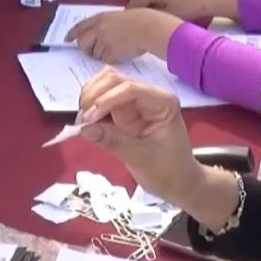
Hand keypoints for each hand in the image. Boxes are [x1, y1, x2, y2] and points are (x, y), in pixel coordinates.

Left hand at [67, 8, 180, 63]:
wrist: (148, 28)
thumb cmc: (139, 21)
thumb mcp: (117, 16)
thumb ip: (104, 24)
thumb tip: (96, 35)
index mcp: (100, 18)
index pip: (80, 27)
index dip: (72, 34)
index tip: (67, 39)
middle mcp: (99, 29)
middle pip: (82, 43)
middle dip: (86, 48)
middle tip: (93, 51)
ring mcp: (104, 42)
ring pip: (94, 54)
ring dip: (101, 54)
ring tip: (115, 49)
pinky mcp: (110, 53)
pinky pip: (105, 60)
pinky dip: (110, 59)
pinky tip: (120, 54)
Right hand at [77, 68, 203, 203]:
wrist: (178, 182)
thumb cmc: (169, 171)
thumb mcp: (143, 159)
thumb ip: (115, 142)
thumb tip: (84, 129)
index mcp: (162, 102)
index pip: (130, 88)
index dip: (106, 99)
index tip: (89, 119)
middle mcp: (148, 95)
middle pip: (114, 79)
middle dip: (94, 96)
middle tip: (82, 122)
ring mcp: (135, 101)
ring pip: (105, 84)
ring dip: (90, 99)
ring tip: (83, 123)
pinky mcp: (124, 110)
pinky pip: (102, 100)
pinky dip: (91, 108)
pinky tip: (86, 124)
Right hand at [127, 0, 226, 19]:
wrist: (207, 1)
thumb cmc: (186, 9)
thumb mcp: (167, 15)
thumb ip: (151, 16)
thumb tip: (138, 20)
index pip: (134, 0)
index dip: (129, 11)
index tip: (126, 22)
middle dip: (133, 7)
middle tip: (131, 19)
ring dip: (142, 5)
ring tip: (142, 18)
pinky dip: (150, 4)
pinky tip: (155, 14)